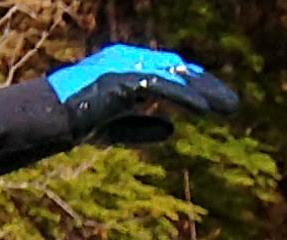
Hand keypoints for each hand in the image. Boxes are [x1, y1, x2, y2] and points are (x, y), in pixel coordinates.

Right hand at [45, 43, 239, 143]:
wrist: (53, 119)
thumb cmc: (80, 121)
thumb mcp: (118, 128)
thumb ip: (143, 128)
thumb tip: (172, 130)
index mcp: (130, 70)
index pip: (171, 74)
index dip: (197, 87)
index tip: (219, 103)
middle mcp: (131, 62)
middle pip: (179, 71)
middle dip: (208, 87)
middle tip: (234, 104)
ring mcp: (127, 68)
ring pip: (175, 77)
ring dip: (205, 93)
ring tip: (229, 108)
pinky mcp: (124, 80)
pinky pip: (161, 87)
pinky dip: (185, 98)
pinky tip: (206, 111)